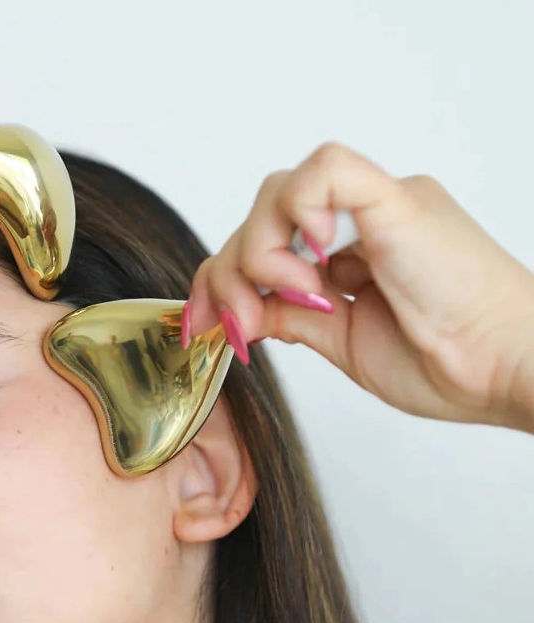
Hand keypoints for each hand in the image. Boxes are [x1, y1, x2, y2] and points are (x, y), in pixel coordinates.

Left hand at [184, 141, 533, 432]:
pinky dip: (300, 211)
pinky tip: (311, 258)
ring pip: (280, 191)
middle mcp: (362, 221)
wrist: (504, 369)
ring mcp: (380, 206)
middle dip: (227, 276)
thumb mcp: (344, 343)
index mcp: (353, 253)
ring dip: (259, 254)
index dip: (220, 279)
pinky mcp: (397, 201)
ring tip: (295, 299)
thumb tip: (249, 311)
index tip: (203, 325)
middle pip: (260, 218)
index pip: (263, 241)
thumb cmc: (446, 363)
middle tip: (240, 326)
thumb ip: (295, 319)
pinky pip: (328, 169)